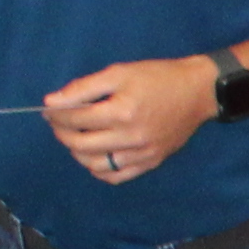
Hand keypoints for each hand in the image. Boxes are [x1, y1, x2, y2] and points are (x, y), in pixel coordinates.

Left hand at [40, 57, 219, 184]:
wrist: (198, 92)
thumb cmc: (158, 77)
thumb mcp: (119, 72)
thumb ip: (83, 88)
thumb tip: (51, 102)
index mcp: (121, 111)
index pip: (75, 119)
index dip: (56, 114)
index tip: (49, 109)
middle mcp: (130, 137)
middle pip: (80, 144)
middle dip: (61, 133)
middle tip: (59, 123)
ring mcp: (141, 154)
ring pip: (94, 164)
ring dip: (78, 152)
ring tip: (78, 137)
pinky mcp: (150, 162)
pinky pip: (116, 176)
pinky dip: (99, 169)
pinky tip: (96, 155)